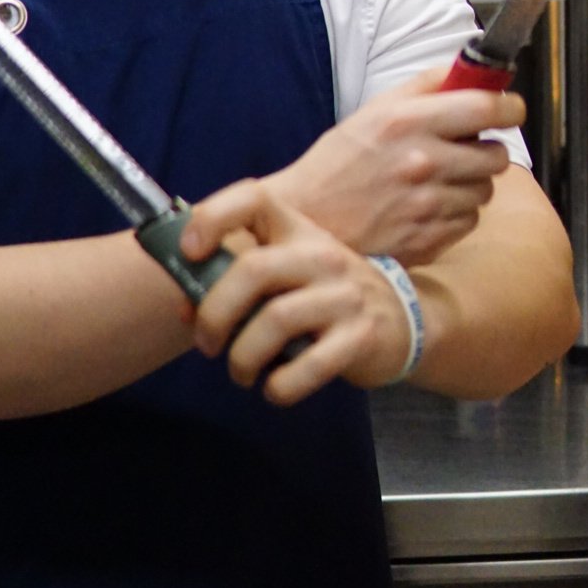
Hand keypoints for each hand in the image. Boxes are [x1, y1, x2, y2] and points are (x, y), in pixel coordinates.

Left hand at [180, 180, 412, 404]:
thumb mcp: (289, 274)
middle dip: (214, 313)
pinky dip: (280, 386)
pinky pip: (308, 366)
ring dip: (242, 357)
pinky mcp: (360, 336)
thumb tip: (185, 309)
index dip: (213, 218)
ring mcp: (343, 294)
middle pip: (253, 270)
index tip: (189, 252)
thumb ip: (239, 283)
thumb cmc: (326, 294)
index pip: (254, 198)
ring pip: (275, 320)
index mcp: (296, 229)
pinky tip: (274, 389)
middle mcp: (321, 253)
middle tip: (205, 344)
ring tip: (240, 372)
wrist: (402, 318)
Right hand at [269, 68, 525, 264]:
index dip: (509, 106)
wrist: (307, 220)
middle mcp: (422, 162)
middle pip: (496, 155)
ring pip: (485, 191)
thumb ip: (424, 87)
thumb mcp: (374, 111)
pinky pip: (469, 221)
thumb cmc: (338, 164)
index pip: (485, 107)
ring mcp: (428, 205)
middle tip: (466, 150)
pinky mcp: (430, 239)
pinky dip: (456, 214)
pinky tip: (427, 208)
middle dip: (487, 151)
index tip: (511, 108)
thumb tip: (467, 71)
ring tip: (437, 182)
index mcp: (407, 122)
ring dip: (470, 184)